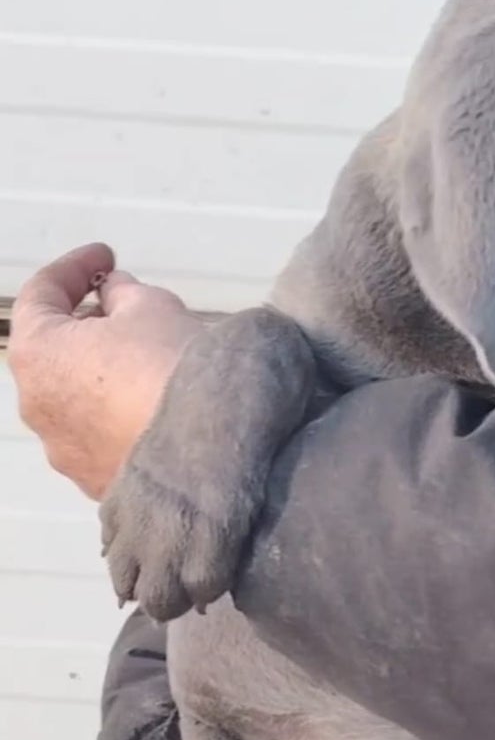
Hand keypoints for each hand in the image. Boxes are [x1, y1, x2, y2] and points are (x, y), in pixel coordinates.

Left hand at [10, 243, 201, 498]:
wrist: (212, 453)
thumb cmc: (172, 371)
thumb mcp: (151, 307)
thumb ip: (122, 293)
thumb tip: (114, 294)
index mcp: (37, 354)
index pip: (42, 295)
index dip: (76, 267)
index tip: (105, 256)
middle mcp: (38, 408)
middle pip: (55, 354)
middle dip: (87, 327)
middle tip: (125, 311)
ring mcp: (65, 452)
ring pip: (77, 401)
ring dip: (102, 377)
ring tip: (146, 364)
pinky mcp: (98, 483)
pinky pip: (102, 439)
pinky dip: (119, 417)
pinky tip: (154, 407)